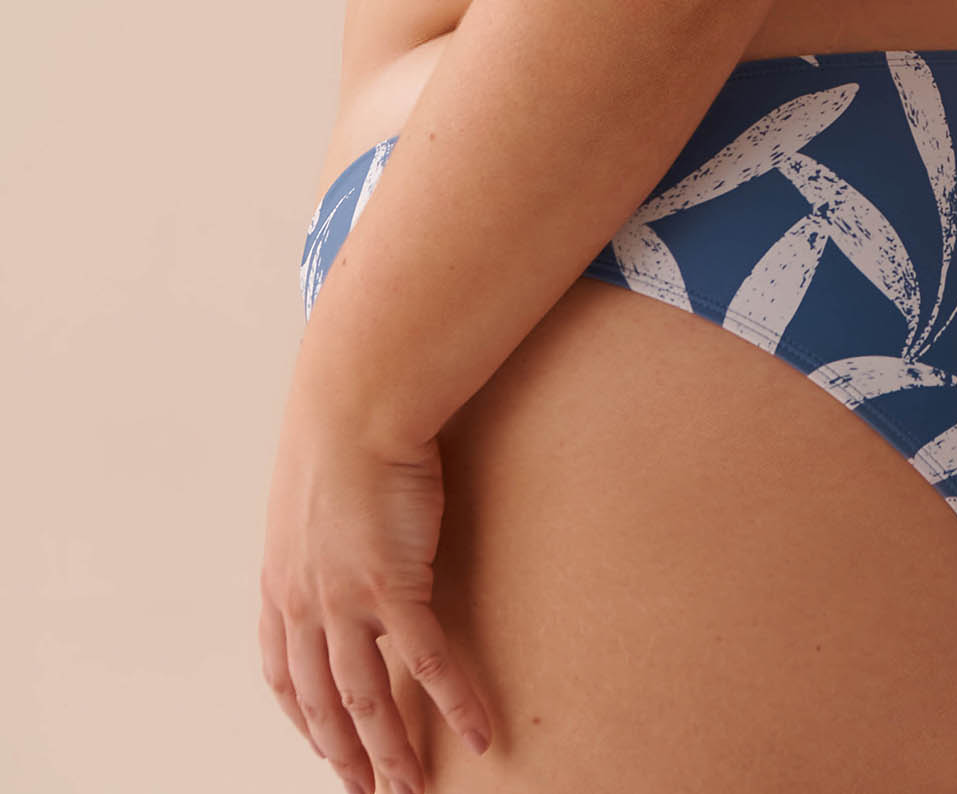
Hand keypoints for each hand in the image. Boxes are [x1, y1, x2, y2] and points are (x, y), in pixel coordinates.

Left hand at [259, 389, 491, 793]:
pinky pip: (428, 663)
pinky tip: (477, 731)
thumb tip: (337, 533)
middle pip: (322, 704)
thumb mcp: (308, 490)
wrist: (356, 401)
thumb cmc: (339, 429)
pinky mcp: (393, 587)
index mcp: (280, 583)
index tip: (323, 747)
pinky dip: (453, 703)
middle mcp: (303, 603)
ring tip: (413, 789)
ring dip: (391, 752)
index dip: (303, 719)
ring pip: (366, 700)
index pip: (283, 674)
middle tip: (369, 792)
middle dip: (344, 756)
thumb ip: (317, 530)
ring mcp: (344, 601)